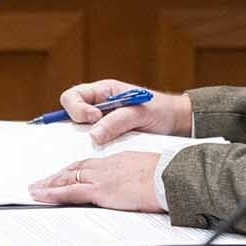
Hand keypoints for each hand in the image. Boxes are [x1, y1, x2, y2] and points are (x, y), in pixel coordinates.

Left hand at [28, 150, 162, 211]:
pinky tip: (42, 196)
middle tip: (42, 181)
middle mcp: (106, 165)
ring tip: (35, 190)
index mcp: (119, 160)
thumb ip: (137, 175)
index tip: (65, 172)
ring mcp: (102, 177)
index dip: (75, 168)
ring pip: (68, 178)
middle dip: (57, 175)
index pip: (90, 163)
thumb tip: (137, 184)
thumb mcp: (150, 170)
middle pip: (75, 168)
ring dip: (50, 184)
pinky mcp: (100, 191)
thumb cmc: (166, 175)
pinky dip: (54, 193)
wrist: (169, 177)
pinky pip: (71, 192)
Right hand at [58, 78, 191, 144]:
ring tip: (101, 144)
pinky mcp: (106, 139)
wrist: (175, 123)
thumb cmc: (159, 110)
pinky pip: (91, 144)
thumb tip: (93, 136)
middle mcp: (97, 106)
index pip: (74, 96)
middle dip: (76, 125)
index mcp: (103, 92)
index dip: (77, 108)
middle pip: (70, 114)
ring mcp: (100, 123)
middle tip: (95, 134)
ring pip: (78, 132)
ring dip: (84, 139)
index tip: (94, 118)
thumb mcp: (140, 113)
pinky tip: (103, 153)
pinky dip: (93, 149)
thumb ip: (117, 121)